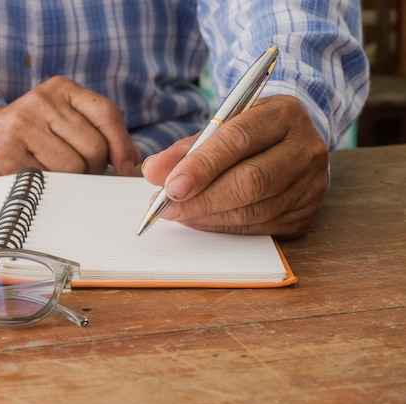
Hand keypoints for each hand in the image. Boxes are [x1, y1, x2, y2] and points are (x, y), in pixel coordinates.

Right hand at [0, 76, 139, 176]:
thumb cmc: (28, 132)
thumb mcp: (63, 120)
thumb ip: (99, 132)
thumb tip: (132, 157)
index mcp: (61, 88)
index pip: (106, 113)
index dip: (121, 144)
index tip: (124, 165)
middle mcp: (42, 100)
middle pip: (94, 146)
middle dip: (92, 167)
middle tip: (78, 170)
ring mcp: (22, 124)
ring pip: (73, 167)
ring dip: (70, 179)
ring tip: (52, 170)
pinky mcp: (7, 151)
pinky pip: (48, 179)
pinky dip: (48, 185)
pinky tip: (34, 174)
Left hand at [141, 95, 328, 238]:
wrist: (294, 143)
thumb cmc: (252, 133)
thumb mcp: (222, 127)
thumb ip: (187, 149)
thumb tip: (153, 172)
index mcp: (285, 114)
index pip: (239, 140)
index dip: (202, 166)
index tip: (170, 185)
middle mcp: (306, 149)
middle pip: (251, 181)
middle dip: (202, 198)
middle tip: (167, 206)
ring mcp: (311, 185)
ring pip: (253, 210)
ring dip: (207, 216)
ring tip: (177, 212)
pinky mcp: (306, 214)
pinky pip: (258, 228)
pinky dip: (222, 227)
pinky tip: (200, 220)